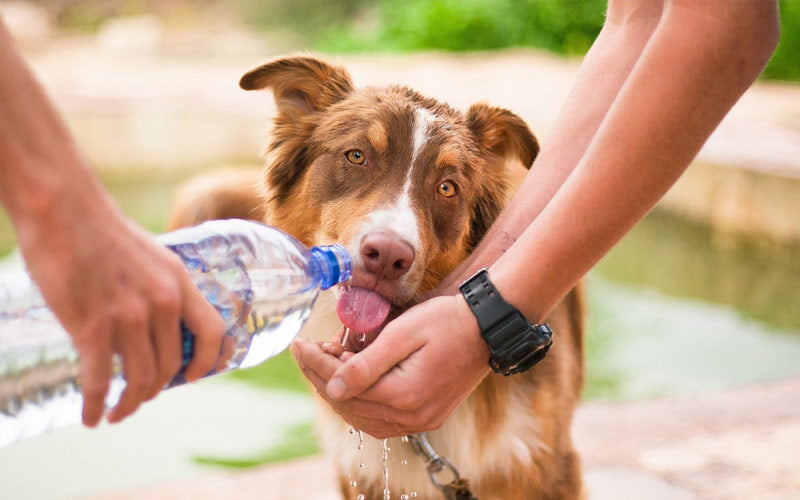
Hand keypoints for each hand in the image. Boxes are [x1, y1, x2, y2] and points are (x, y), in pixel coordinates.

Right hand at [17, 190, 225, 426]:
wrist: (63, 209)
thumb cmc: (102, 231)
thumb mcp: (151, 256)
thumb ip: (160, 288)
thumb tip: (159, 322)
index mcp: (179, 282)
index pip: (213, 332)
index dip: (209, 361)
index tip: (194, 377)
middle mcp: (162, 302)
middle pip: (172, 365)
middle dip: (156, 389)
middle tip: (140, 397)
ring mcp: (129, 316)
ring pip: (140, 379)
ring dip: (129, 404)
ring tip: (117, 412)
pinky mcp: (92, 326)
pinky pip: (100, 381)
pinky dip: (96, 405)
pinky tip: (90, 417)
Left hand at [290, 294, 489, 437]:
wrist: (487, 328)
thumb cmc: (447, 321)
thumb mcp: (403, 333)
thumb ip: (366, 364)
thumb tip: (332, 387)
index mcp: (404, 395)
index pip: (343, 386)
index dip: (316, 364)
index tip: (298, 344)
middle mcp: (412, 417)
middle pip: (349, 405)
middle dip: (322, 376)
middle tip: (308, 349)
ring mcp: (420, 421)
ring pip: (362, 417)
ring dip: (339, 391)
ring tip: (327, 361)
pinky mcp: (426, 417)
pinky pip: (381, 420)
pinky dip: (360, 402)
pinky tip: (351, 381)